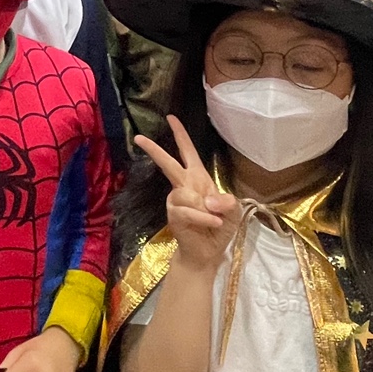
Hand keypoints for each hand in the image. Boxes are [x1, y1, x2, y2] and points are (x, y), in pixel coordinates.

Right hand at [132, 116, 240, 272]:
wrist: (208, 253)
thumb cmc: (220, 228)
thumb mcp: (233, 211)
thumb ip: (227, 201)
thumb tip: (207, 199)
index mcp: (198, 178)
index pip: (188, 152)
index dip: (181, 135)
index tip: (171, 118)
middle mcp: (184, 185)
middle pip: (168, 164)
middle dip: (154, 150)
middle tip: (139, 138)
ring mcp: (176, 200)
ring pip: (186, 194)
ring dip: (205, 209)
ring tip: (215, 220)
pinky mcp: (173, 215)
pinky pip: (188, 211)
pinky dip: (203, 217)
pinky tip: (212, 223)